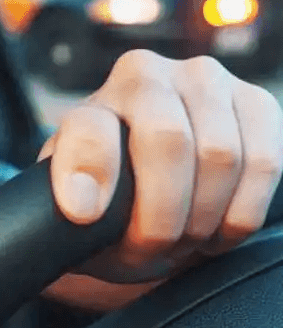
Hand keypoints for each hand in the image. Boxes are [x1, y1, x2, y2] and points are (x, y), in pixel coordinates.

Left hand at [42, 51, 282, 285]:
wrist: (150, 187)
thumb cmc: (109, 202)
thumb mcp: (71, 208)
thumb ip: (65, 207)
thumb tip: (86, 208)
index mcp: (92, 104)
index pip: (90, 132)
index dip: (90, 173)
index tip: (82, 214)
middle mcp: (147, 76)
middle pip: (168, 144)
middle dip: (162, 216)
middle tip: (150, 250)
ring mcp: (206, 81)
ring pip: (221, 156)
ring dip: (204, 218)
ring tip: (182, 241)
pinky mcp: (256, 102)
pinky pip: (264, 164)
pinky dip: (241, 212)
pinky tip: (216, 230)